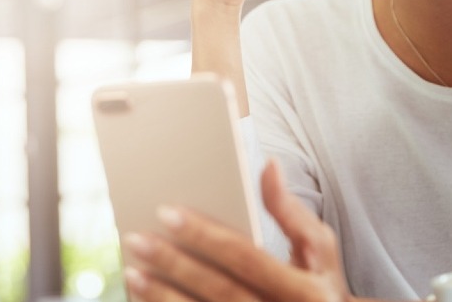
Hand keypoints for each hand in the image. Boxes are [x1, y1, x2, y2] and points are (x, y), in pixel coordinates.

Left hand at [122, 160, 352, 301]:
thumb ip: (291, 211)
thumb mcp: (319, 248)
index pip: (245, 257)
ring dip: (163, 296)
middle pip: (219, 290)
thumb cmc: (318, 282)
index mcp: (304, 290)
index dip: (205, 235)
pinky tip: (146, 298)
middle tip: (137, 239)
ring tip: (133, 272)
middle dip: (174, 264)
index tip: (167, 212)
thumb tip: (268, 164)